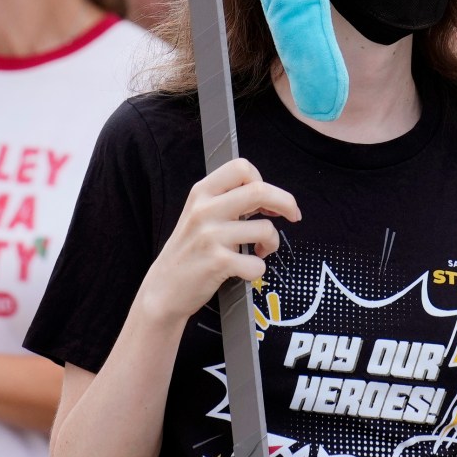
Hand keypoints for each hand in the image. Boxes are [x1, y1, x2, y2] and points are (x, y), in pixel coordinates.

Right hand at [135, 158, 300, 328]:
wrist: (163, 290)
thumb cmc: (189, 252)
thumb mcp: (199, 214)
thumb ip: (228, 200)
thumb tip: (270, 198)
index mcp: (202, 193)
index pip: (241, 167)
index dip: (262, 180)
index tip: (268, 200)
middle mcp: (205, 210)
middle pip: (260, 190)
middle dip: (286, 202)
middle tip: (294, 215)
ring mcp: (210, 236)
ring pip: (265, 228)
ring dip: (272, 243)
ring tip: (259, 250)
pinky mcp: (217, 262)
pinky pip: (257, 263)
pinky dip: (258, 269)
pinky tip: (245, 269)